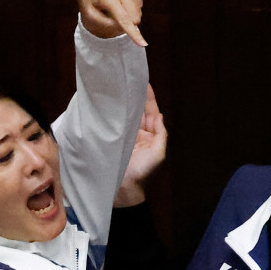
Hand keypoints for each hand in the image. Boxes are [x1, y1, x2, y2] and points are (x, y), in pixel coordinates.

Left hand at [76, 0, 145, 45]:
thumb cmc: (90, 1)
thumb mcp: (90, 14)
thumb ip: (106, 24)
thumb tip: (128, 25)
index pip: (123, 18)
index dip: (133, 33)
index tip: (143, 44)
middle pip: (134, 18)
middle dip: (126, 22)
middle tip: (112, 14)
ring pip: (138, 12)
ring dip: (128, 13)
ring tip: (114, 5)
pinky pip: (139, 3)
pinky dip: (131, 5)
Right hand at [114, 85, 167, 206]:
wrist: (123, 190)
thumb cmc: (143, 174)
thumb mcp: (158, 154)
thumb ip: (160, 134)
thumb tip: (160, 116)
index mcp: (151, 136)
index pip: (151, 113)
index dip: (149, 99)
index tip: (146, 84)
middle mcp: (138, 134)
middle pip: (138, 111)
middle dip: (136, 97)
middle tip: (130, 80)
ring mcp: (124, 136)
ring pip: (126, 116)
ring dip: (124, 103)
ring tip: (120, 87)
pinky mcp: (112, 139)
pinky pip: (113, 123)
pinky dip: (113, 114)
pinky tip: (110, 103)